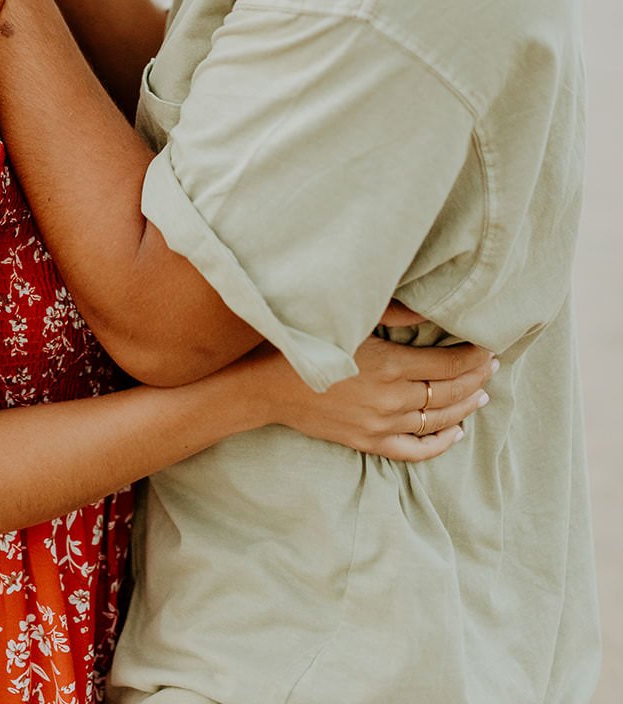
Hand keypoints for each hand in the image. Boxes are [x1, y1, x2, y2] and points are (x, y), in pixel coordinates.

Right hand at [231, 337, 496, 461]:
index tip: (488, 346)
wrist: (267, 386)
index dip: (473, 357)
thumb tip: (430, 308)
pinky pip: (415, 450)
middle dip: (476, 379)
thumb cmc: (307, 342)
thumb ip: (393, 314)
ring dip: (465, 407)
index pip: (448, 365)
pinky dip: (440, 443)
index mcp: (389, 365)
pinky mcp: (369, 442)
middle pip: (449, 393)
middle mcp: (391, 399)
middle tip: (491, 365)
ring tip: (481, 394)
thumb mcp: (351, 320)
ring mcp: (381, 425)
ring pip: (439, 421)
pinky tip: (456, 431)